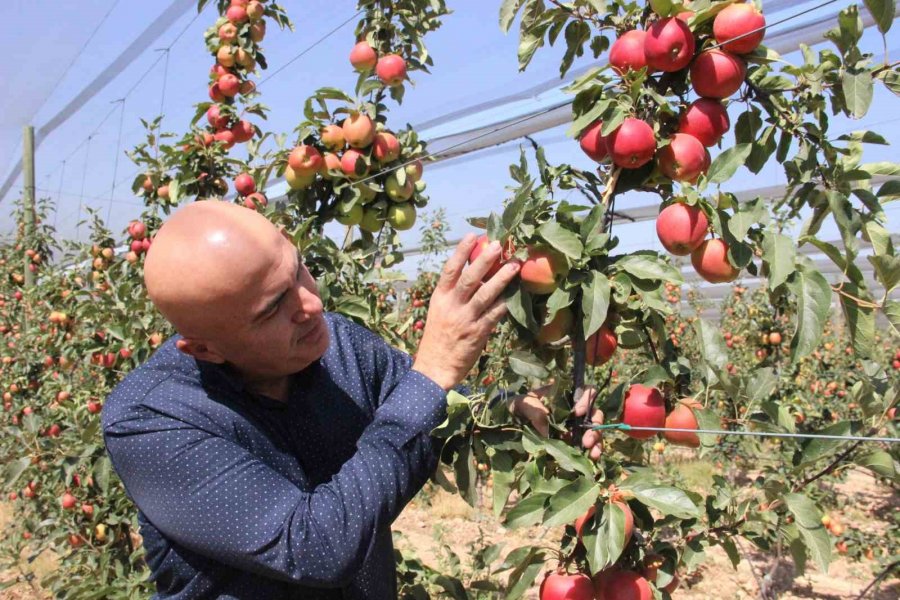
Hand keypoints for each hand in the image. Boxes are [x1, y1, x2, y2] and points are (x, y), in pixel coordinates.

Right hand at [412, 234, 519, 390]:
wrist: (434, 368)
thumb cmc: (438, 338)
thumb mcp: (439, 312)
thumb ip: (453, 295)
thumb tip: (475, 276)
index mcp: (440, 298)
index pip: (450, 270)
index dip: (461, 251)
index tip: (472, 236)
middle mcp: (452, 306)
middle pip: (469, 278)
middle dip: (484, 260)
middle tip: (498, 245)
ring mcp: (465, 319)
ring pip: (485, 294)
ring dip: (501, 279)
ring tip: (514, 265)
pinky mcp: (477, 333)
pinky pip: (495, 315)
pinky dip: (506, 303)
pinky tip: (517, 295)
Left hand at [510, 386, 603, 461]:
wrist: (509, 420)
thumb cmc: (518, 405)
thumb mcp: (523, 404)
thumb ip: (535, 412)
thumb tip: (547, 432)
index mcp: (565, 394)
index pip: (586, 391)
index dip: (586, 400)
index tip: (577, 412)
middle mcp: (574, 409)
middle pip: (594, 413)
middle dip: (594, 427)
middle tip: (586, 441)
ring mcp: (574, 425)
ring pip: (594, 430)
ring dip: (596, 441)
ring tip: (593, 453)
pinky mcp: (571, 440)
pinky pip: (587, 445)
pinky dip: (591, 451)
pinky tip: (591, 458)